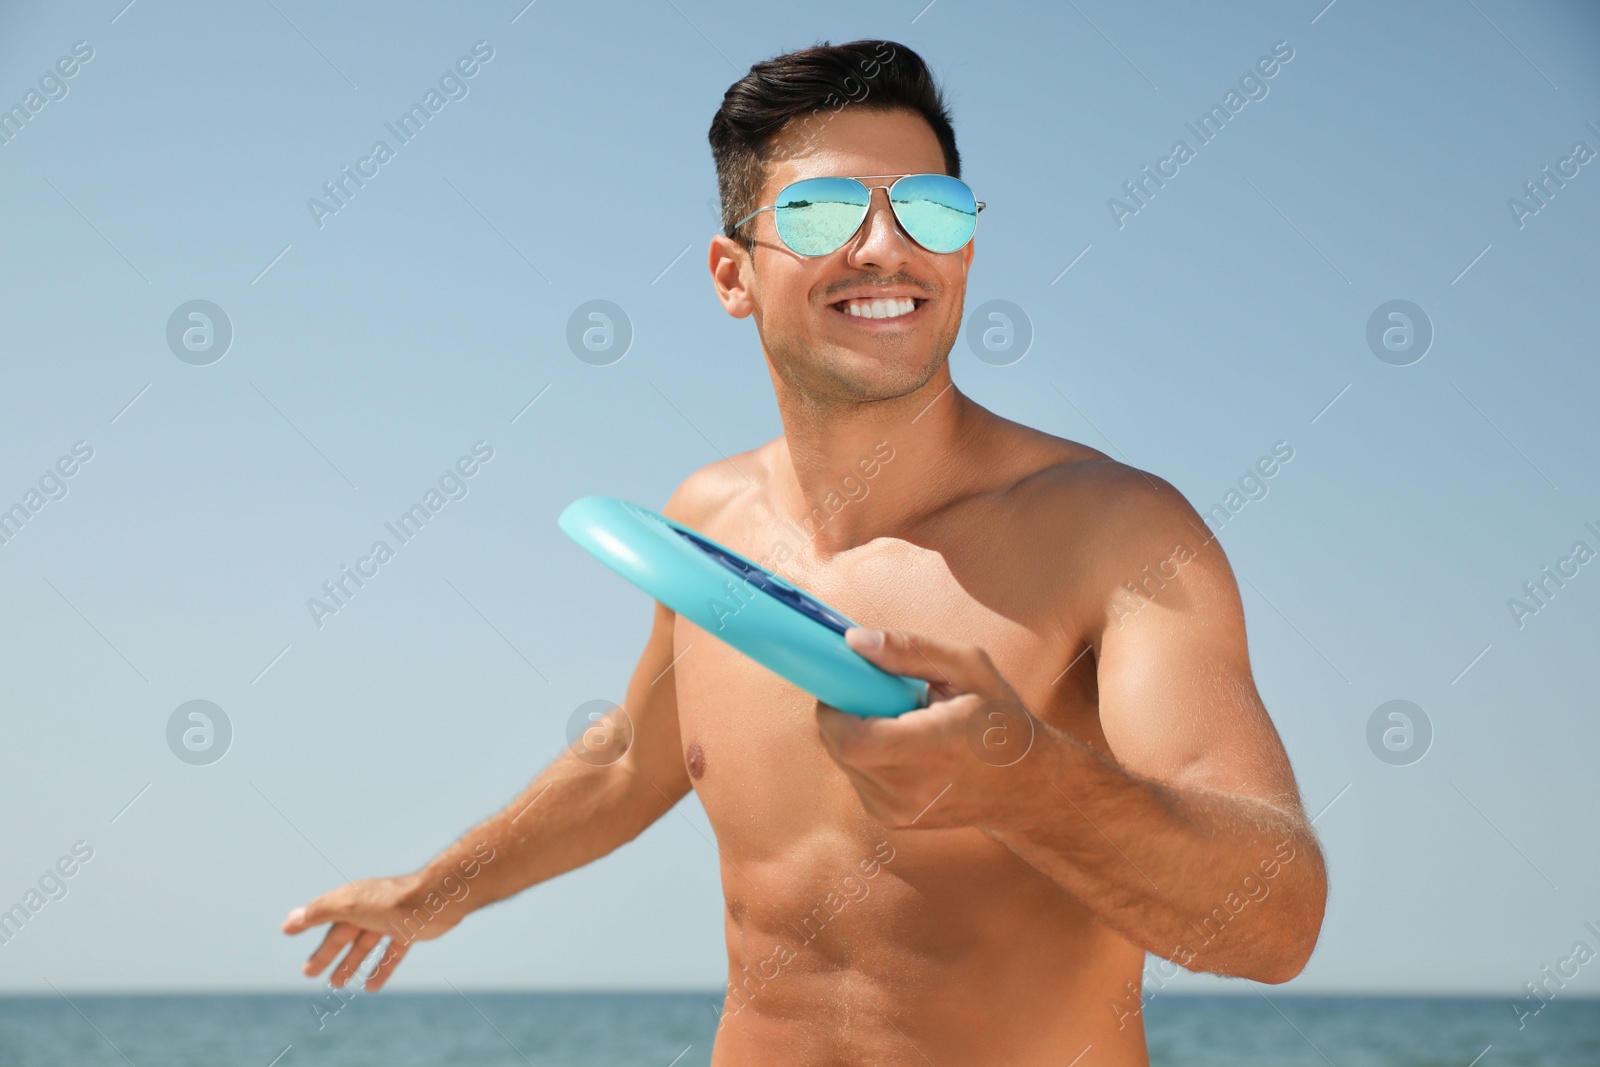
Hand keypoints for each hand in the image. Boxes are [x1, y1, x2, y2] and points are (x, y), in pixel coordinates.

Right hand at [281, 873, 458, 989]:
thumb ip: (320, 912)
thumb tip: (290, 920)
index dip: (305, 923)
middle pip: (343, 934)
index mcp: (353, 900)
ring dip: (351, 963)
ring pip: (365, 945)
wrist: (435, 900)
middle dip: (326, 954)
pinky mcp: (409, 931)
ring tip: (338, 985)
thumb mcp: (349, 906)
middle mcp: (370, 908)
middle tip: (309, 974)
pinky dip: (381, 968)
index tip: (287, 931)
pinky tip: (372, 987)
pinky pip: (391, 953)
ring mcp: (390, 920)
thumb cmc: (390, 901)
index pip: (323, 914)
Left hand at [814, 627, 1040, 830]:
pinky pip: (854, 775)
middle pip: (839, 747)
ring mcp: (899, 811)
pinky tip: (899, 744)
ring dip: (854, 732)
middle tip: (878, 693)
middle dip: (844, 712)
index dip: (835, 708)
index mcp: (937, 749)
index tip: (848, 681)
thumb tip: (853, 641)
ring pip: (842, 760)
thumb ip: (909, 649)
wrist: (1024, 784)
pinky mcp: (890, 819)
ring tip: (898, 720)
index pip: (854, 741)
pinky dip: (865, 753)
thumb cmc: (1000, 719)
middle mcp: (913, 790)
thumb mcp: (967, 667)